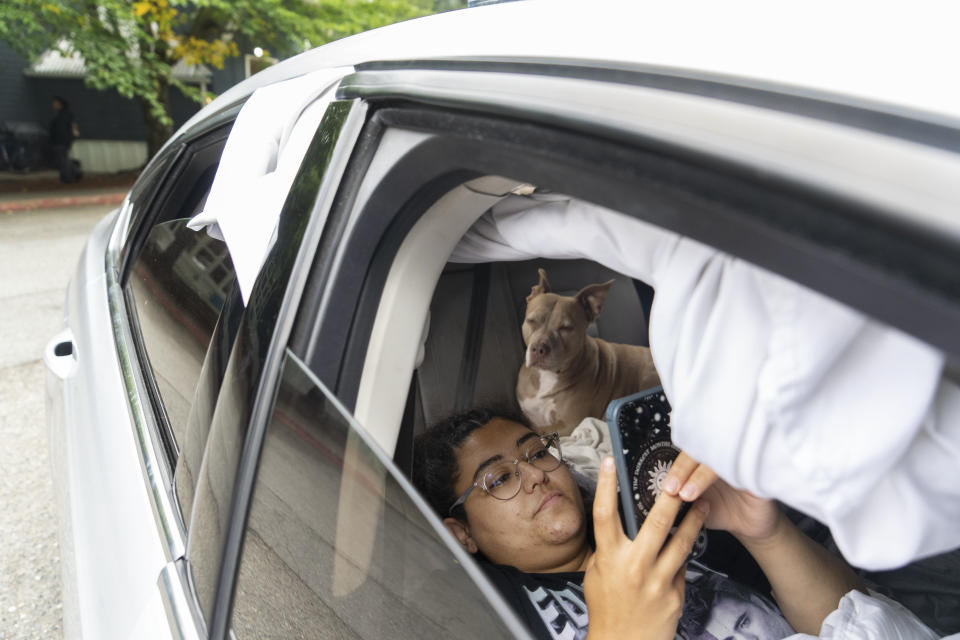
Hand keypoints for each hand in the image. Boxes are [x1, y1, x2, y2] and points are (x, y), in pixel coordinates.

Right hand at [584, 457, 708, 639]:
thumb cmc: (607, 610)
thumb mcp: (597, 575)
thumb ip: (609, 550)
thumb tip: (621, 526)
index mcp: (609, 558)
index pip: (605, 514)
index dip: (607, 486)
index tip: (611, 463)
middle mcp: (634, 567)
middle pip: (656, 523)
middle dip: (670, 497)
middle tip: (680, 477)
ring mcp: (658, 581)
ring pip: (682, 542)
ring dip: (694, 521)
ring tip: (703, 504)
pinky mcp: (675, 594)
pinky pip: (683, 567)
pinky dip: (684, 554)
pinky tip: (688, 544)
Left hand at [663, 452, 780, 542]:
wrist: (750, 526)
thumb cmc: (720, 512)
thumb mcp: (692, 507)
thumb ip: (674, 500)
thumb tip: (649, 502)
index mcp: (700, 461)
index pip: (682, 455)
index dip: (671, 468)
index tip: (660, 484)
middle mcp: (717, 456)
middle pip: (697, 452)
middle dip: (680, 471)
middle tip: (670, 489)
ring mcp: (735, 461)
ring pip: (714, 460)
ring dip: (697, 477)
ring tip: (686, 495)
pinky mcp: (754, 471)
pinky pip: (740, 469)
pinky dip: (725, 478)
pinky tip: (714, 492)